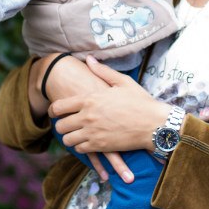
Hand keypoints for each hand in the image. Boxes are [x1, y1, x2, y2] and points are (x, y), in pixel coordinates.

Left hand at [30, 55, 135, 183]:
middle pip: (60, 125)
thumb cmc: (140, 101)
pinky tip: (86, 142)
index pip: (59, 106)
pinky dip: (80, 146)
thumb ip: (102, 71)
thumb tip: (89, 59)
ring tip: (74, 134)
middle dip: (61, 125)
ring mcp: (93, 133)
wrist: (154, 124)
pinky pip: (80, 149)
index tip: (56, 111)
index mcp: (90, 99)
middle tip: (66, 124)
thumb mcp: (122, 82)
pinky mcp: (100, 146)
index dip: (54, 110)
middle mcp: (87, 116)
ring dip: (69, 137)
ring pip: (67, 139)